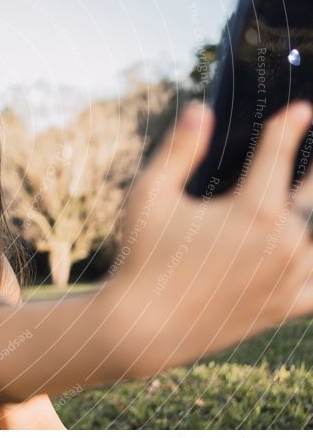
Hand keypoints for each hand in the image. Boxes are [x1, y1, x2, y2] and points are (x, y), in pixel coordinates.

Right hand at [103, 100, 312, 375]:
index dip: (290, 127)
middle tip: (309, 160)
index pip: (280, 154)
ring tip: (302, 204)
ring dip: (310, 213)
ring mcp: (289, 278)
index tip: (300, 111)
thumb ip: (178, 151)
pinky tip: (304, 255)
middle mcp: (284, 243)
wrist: (143, 329)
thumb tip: (200, 109)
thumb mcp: (149, 196)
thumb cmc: (142, 258)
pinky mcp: (284, 306)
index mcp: (254, 210)